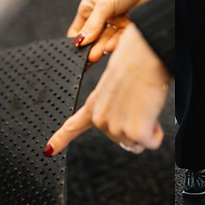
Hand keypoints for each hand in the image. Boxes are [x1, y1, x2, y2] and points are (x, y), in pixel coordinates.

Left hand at [46, 23, 169, 155]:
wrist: (147, 54)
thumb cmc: (138, 61)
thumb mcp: (119, 85)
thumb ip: (116, 105)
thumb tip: (128, 121)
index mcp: (94, 103)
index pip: (73, 125)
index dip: (60, 139)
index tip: (48, 150)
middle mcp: (100, 117)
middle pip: (121, 139)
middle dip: (136, 127)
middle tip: (140, 104)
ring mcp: (115, 125)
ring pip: (135, 143)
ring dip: (147, 128)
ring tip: (146, 104)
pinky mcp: (134, 131)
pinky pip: (150, 143)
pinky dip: (156, 132)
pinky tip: (152, 112)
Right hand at [68, 0, 173, 62]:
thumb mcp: (104, 3)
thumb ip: (92, 25)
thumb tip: (79, 41)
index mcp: (90, 7)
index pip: (78, 30)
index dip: (75, 41)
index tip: (73, 51)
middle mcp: (101, 16)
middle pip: (92, 38)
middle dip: (88, 48)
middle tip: (85, 59)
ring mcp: (115, 22)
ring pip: (105, 41)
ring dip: (100, 49)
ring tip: (94, 56)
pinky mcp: (129, 27)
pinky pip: (119, 40)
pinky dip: (114, 45)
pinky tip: (108, 47)